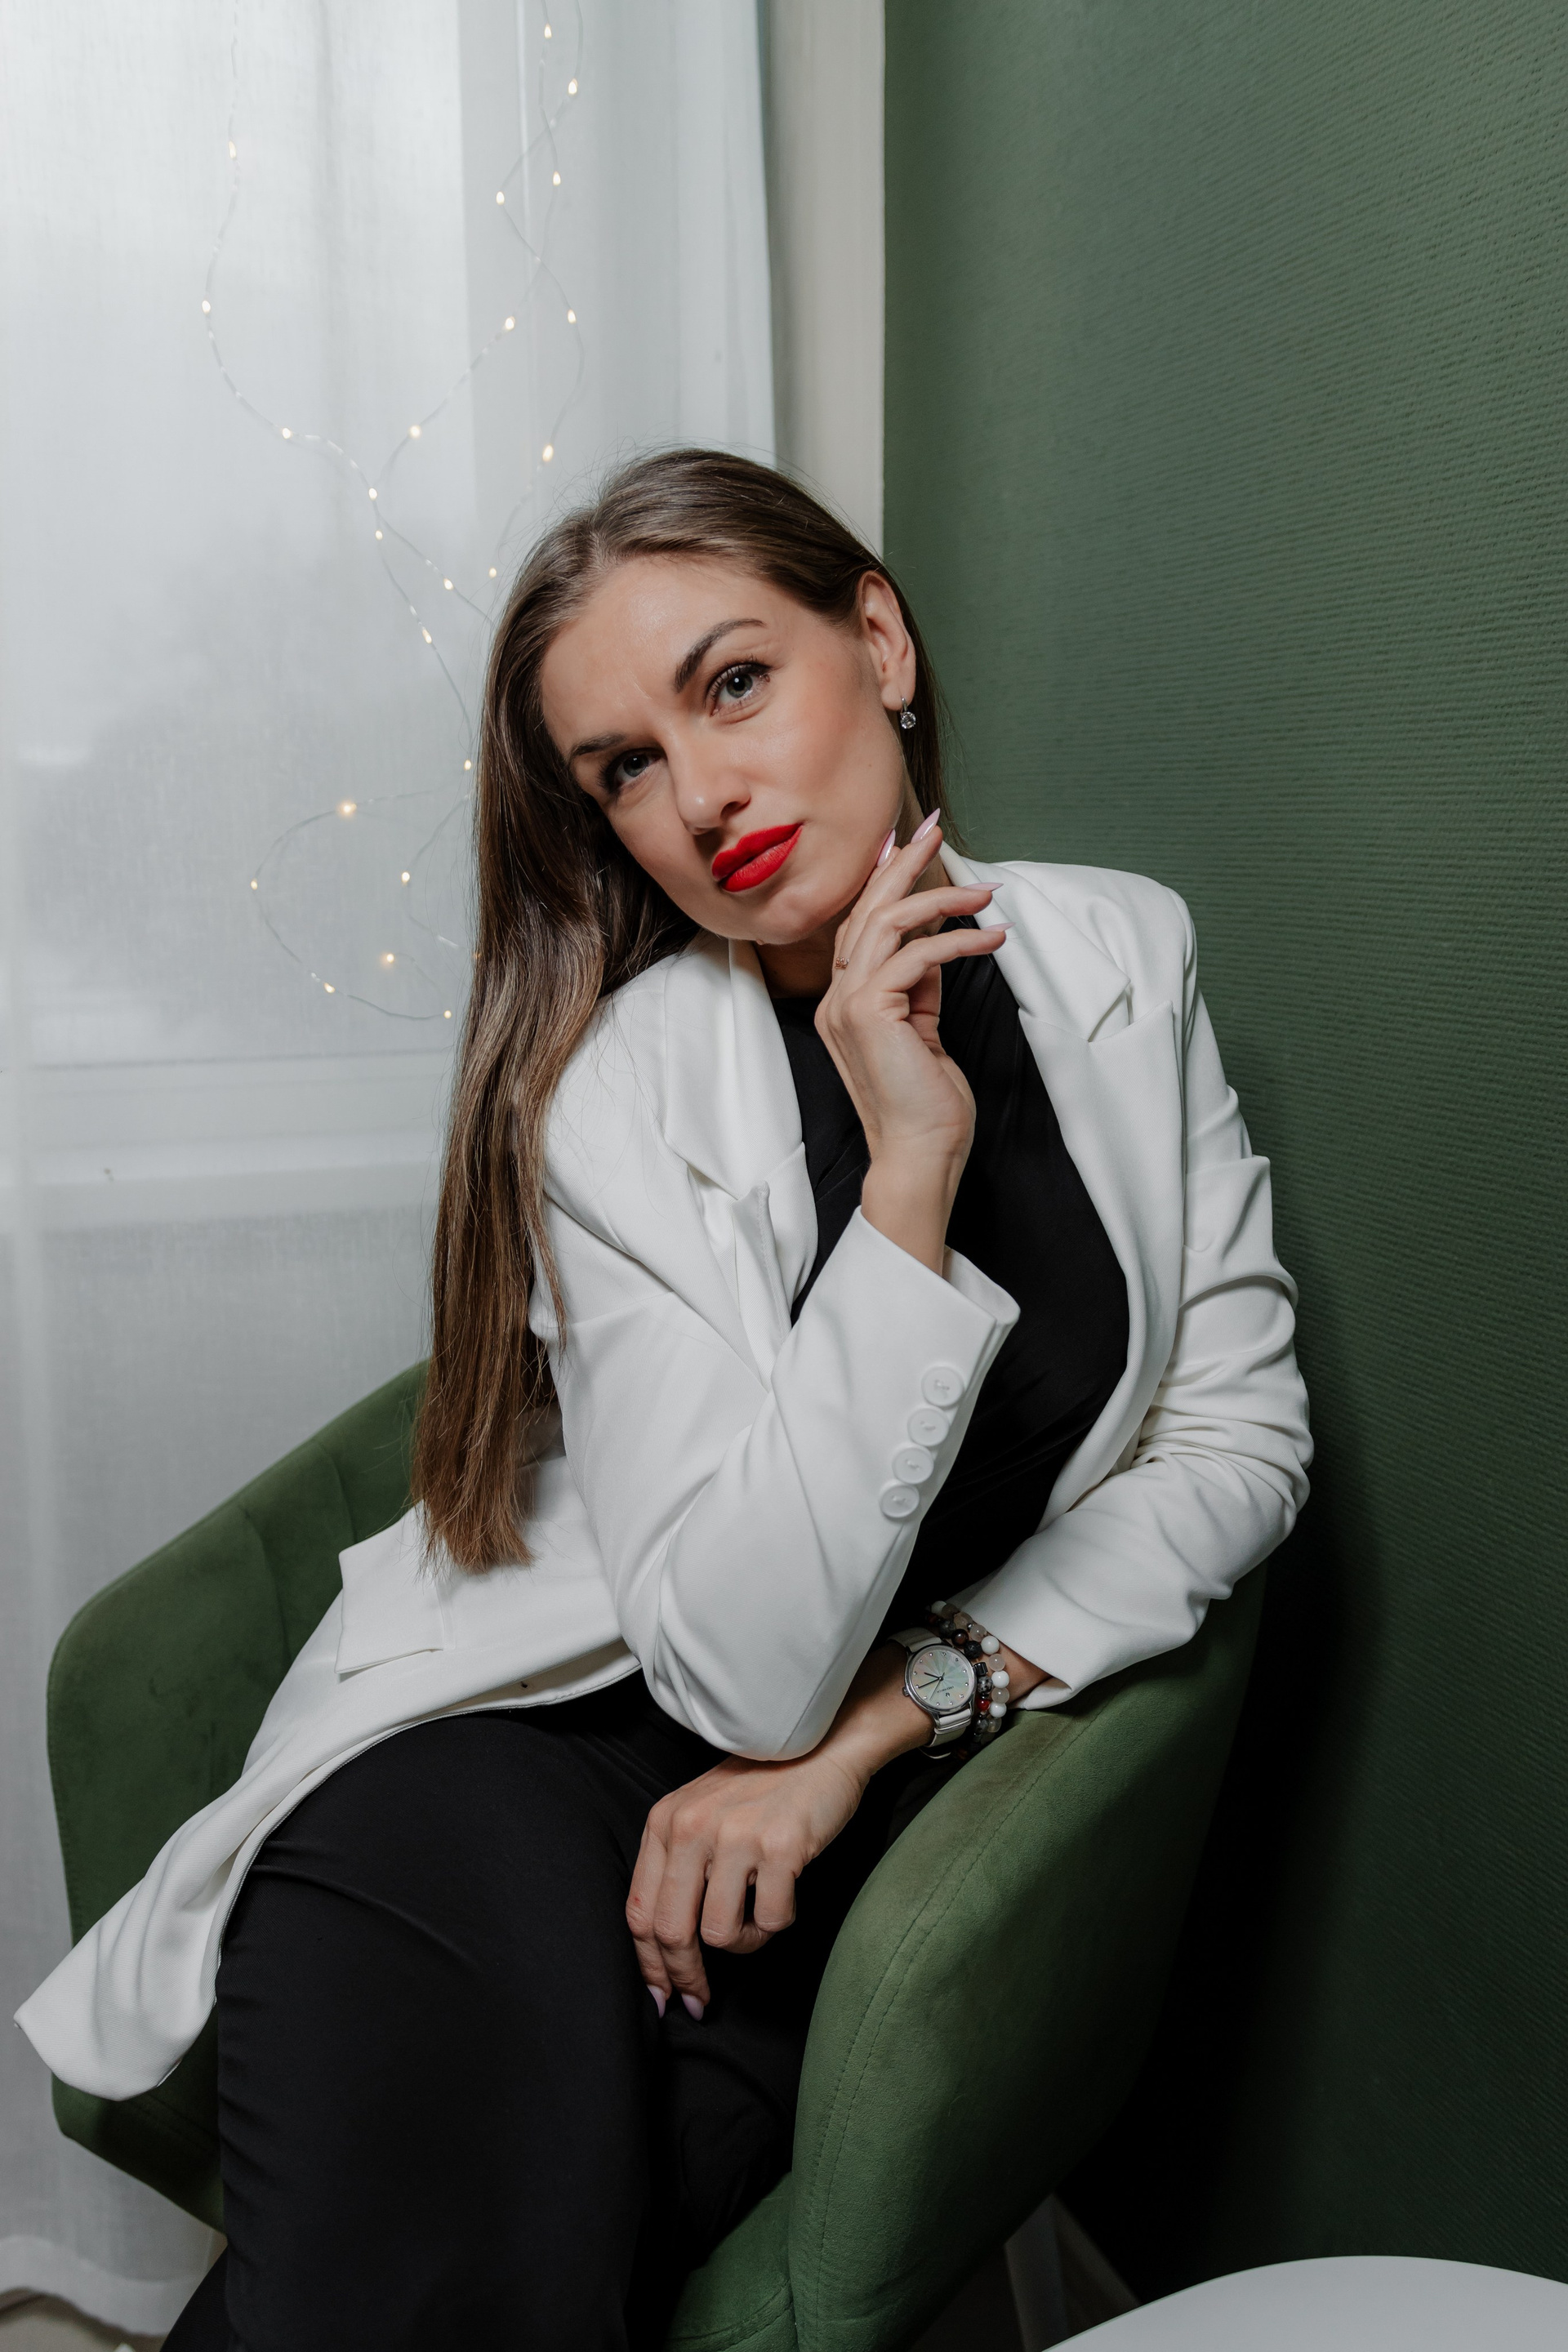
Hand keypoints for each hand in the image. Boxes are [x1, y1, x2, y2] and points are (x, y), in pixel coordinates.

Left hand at [626, 1746, 866, 2015]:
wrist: (821, 1747)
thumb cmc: (761, 1788)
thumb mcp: (701, 1813)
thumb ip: (678, 1865)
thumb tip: (664, 1946)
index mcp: (665, 1821)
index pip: (639, 1911)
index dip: (648, 1965)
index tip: (662, 1996)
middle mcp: (692, 1827)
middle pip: (671, 1931)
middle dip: (686, 1976)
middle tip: (701, 2000)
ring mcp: (736, 1837)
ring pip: (720, 1934)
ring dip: (743, 1944)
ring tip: (756, 1919)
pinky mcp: (781, 1848)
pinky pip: (770, 1921)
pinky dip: (777, 1922)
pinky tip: (784, 1895)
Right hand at [815, 818, 1007, 1270]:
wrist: (920, 1155)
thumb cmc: (927, 1104)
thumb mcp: (924, 1033)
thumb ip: (919, 989)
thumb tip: (936, 946)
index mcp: (846, 1000)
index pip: (859, 923)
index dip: (883, 878)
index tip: (909, 842)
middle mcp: (838, 996)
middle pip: (866, 909)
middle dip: (903, 863)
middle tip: (933, 827)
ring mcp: (848, 1003)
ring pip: (888, 924)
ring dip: (942, 898)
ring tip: (987, 893)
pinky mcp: (871, 1013)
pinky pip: (916, 956)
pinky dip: (959, 941)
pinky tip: (992, 940)